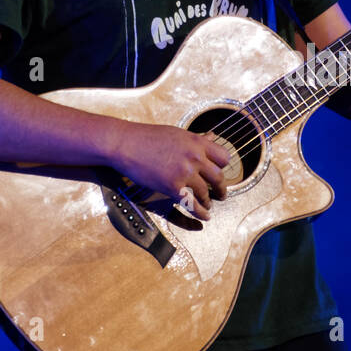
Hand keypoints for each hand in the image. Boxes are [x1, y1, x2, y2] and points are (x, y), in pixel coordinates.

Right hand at [113, 123, 230, 220]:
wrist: (126, 144)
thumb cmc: (147, 137)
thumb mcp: (177, 134)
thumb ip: (197, 139)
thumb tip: (212, 136)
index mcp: (197, 142)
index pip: (224, 157)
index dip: (223, 167)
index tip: (220, 173)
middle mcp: (195, 157)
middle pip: (219, 177)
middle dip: (221, 189)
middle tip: (220, 194)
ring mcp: (184, 172)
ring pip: (206, 192)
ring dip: (208, 201)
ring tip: (208, 205)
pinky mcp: (172, 186)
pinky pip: (192, 204)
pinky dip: (200, 212)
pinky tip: (204, 216)